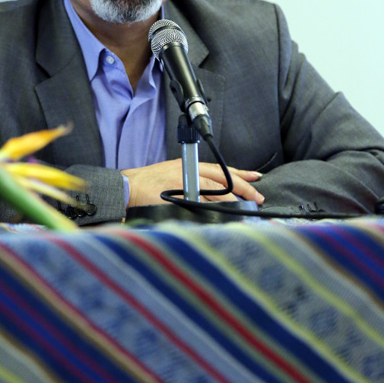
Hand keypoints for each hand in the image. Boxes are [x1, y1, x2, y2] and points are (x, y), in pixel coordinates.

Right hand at [121, 159, 263, 207]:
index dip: (240, 174)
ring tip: (246, 207)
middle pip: (221, 178)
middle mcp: (187, 172)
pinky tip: (223, 216)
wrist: (125, 188)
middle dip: (242, 187)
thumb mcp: (173, 177)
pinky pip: (199, 204)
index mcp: (188, 166)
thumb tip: (214, 200)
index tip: (256, 178)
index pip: (219, 169)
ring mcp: (182, 184)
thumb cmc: (146, 185)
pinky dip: (212, 210)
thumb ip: (192, 186)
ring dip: (231, 200)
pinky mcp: (175, 196)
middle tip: (258, 197)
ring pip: (213, 189)